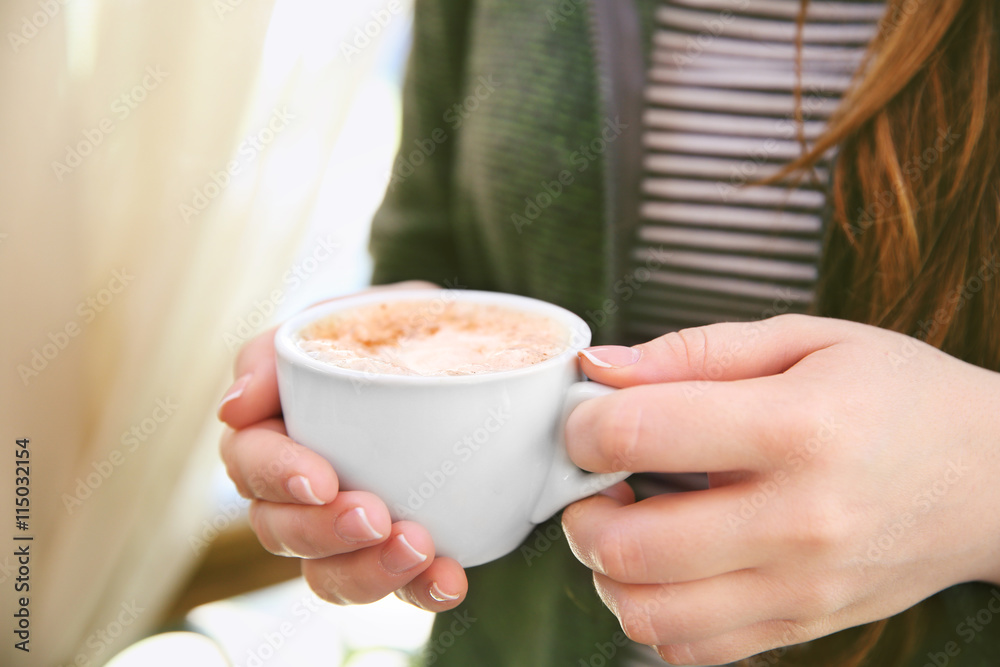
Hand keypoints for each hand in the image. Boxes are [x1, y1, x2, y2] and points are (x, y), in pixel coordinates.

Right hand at [218, 284, 467, 610]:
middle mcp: (297, 483)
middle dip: (322, 530)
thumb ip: (295, 344)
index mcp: (277, 421)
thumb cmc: (404, 332)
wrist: (482, 363)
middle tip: (375, 516)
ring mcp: (342, 525)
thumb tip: (233, 407)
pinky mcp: (390, 552)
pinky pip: (391, 588)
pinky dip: (418, 590)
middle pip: (276, 526)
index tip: (321, 479)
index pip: (248, 455)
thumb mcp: (361, 314)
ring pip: (323, 572)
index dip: (275, 473)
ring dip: (365, 570)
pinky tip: (449, 579)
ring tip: (419, 549)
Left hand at [562, 314, 999, 664]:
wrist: (994, 477)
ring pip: (649, 616)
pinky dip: (653, 614)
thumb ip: (694, 350)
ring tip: (625, 525)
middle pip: (629, 546)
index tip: (586, 419)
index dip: (582, 426)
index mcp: (794, 429)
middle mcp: (797, 521)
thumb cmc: (901, 397)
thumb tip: (601, 367)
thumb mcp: (807, 340)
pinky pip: (693, 650)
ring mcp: (801, 588)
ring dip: (607, 572)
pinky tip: (667, 567)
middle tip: (592, 482)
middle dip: (577, 511)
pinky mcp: (803, 625)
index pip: (638, 434)